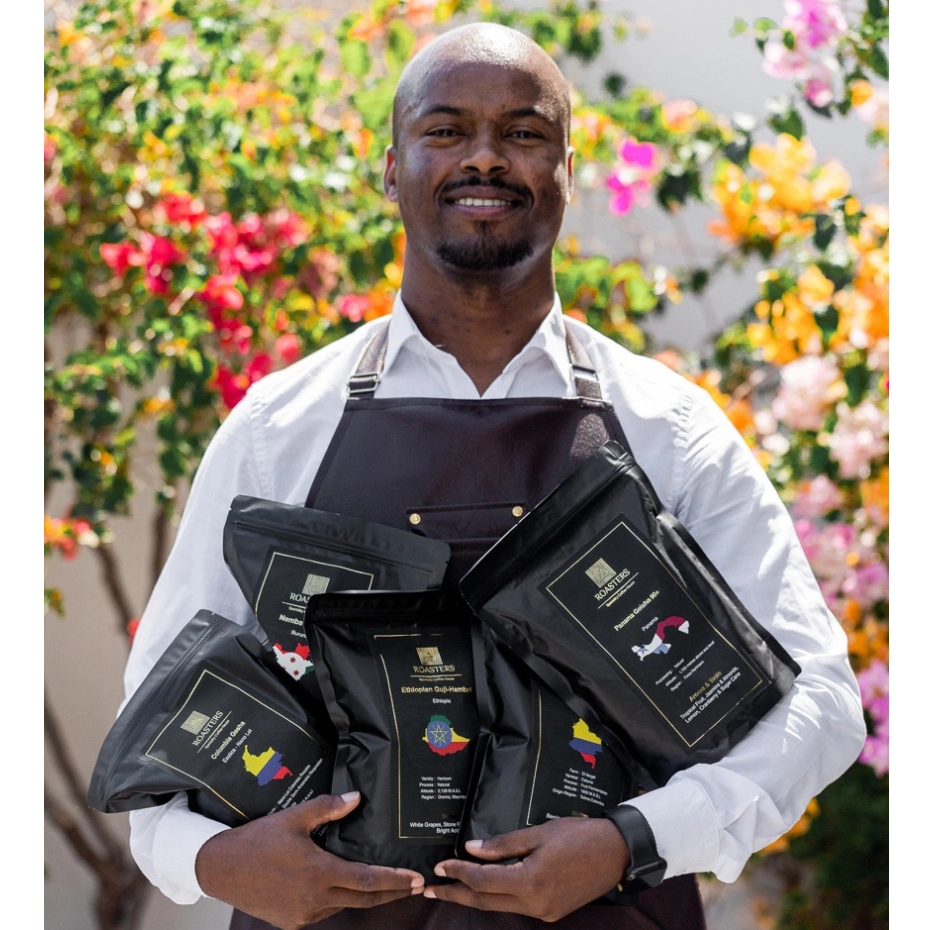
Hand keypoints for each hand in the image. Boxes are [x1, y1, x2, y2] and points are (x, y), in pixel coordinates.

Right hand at [195, 792, 423, 928]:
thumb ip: (327, 808)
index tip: (417, 879)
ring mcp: (304, 914)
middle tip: (416, 887)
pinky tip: (344, 888)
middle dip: (392, 893)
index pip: (367, 880)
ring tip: (384, 882)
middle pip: (363, 899)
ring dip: (364, 895)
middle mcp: (315, 898)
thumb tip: (356, 798)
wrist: (220, 868)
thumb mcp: (294, 817)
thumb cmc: (257, 840)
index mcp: (319, 873)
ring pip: (343, 904)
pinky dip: (339, 899)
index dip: (395, 880)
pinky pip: (324, 910)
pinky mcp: (293, 921)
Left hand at [423, 816, 628, 921]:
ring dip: (474, 897)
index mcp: (530, 882)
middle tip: (430, 890)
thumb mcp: (538, 833)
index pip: (482, 881)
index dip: (458, 874)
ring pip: (499, 907)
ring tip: (451, 889)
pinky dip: (497, 898)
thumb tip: (472, 850)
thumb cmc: (578, 835)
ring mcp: (544, 912)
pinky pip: (516, 906)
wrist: (616, 852)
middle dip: (455, 895)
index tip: (439, 867)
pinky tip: (485, 888)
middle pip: (485, 901)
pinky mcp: (552, 913)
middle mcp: (535, 904)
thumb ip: (503, 845)